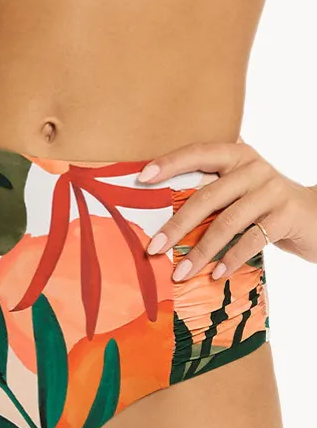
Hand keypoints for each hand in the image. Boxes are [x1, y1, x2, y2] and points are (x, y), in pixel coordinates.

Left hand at [137, 141, 316, 280]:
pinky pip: (251, 239)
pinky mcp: (286, 215)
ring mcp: (272, 190)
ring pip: (227, 221)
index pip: (198, 153)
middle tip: (154, 248)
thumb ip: (212, 197)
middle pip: (207, 196)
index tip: (142, 178)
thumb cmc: (266, 208)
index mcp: (237, 156)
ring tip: (181, 273)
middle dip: (177, 225)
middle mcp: (254, 168)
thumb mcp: (240, 194)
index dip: (170, 163)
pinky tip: (216, 274)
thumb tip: (165, 225)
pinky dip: (231, 259)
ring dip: (200, 251)